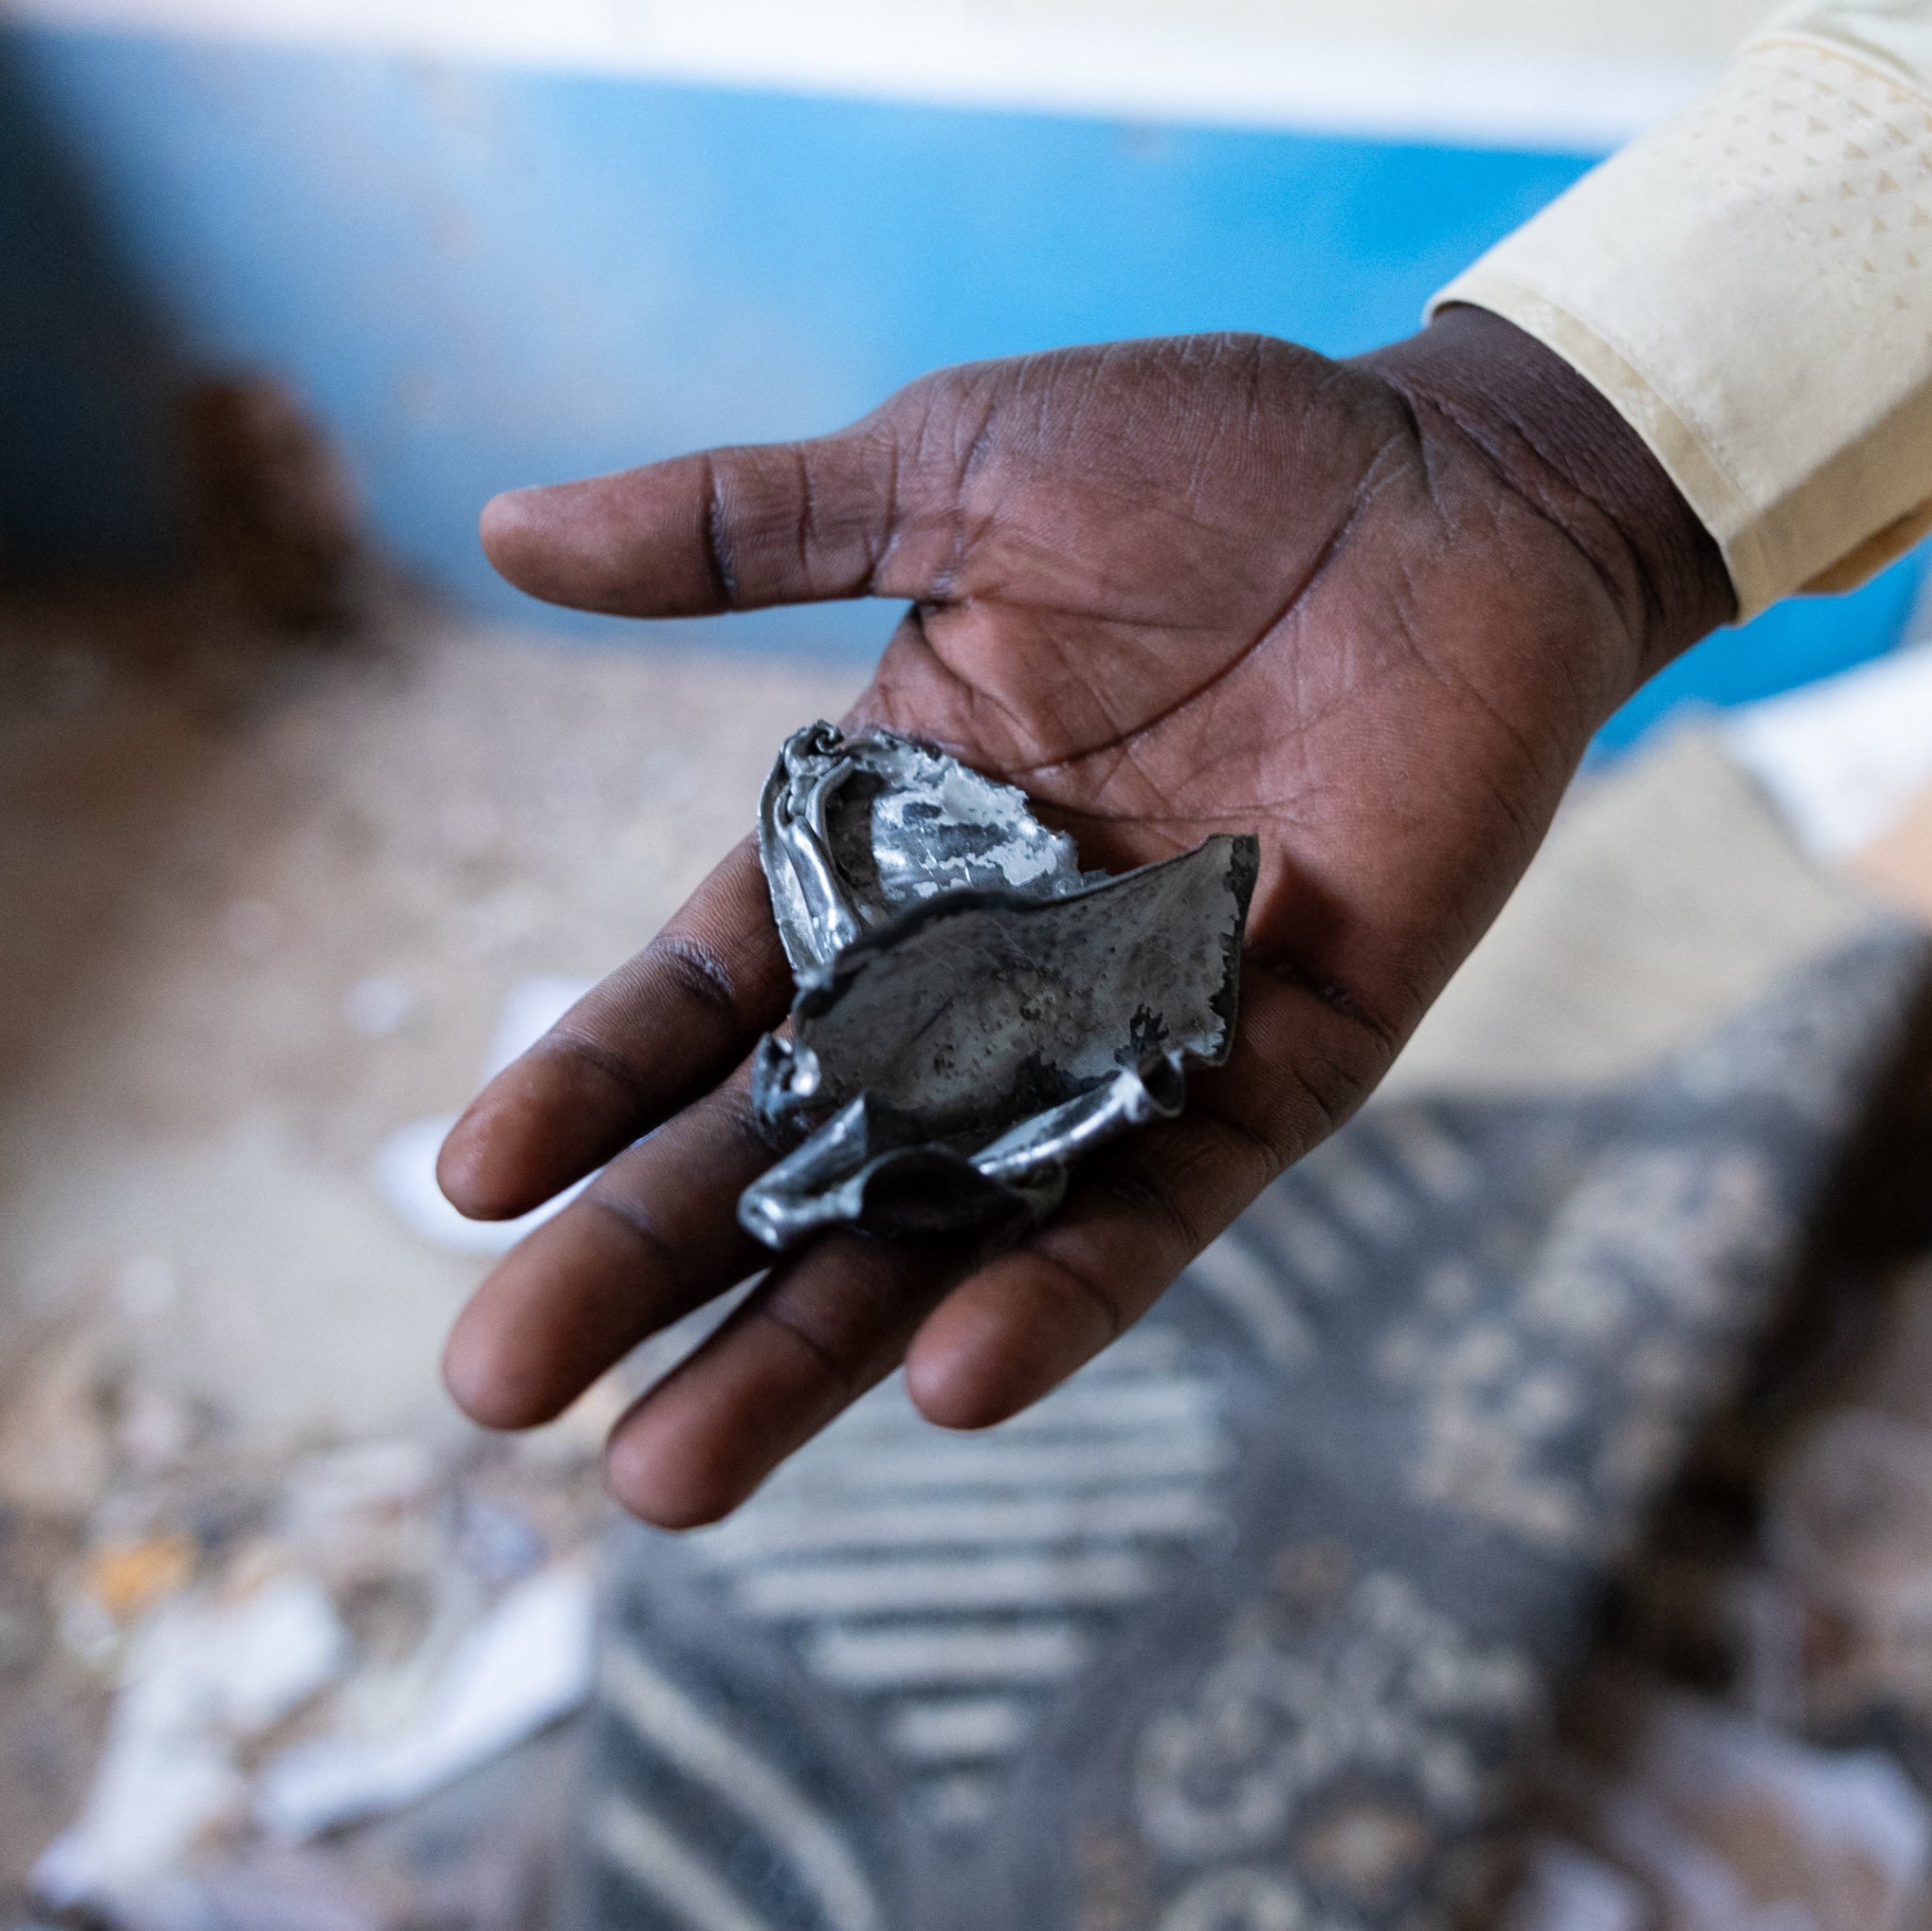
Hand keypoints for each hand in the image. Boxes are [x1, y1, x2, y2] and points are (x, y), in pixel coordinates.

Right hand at [437, 307, 1727, 1524]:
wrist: (1464, 477)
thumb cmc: (1212, 454)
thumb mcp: (947, 473)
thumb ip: (743, 530)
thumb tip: (503, 530)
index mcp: (889, 837)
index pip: (707, 994)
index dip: (591, 1085)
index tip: (466, 1186)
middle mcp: (988, 965)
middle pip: (791, 1147)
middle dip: (646, 1268)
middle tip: (493, 1392)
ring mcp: (1130, 1032)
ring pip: (946, 1224)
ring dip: (811, 1350)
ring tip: (665, 1476)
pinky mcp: (1279, 1065)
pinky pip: (1160, 1205)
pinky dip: (1065, 1292)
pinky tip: (948, 1382)